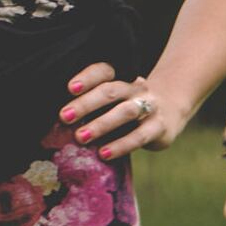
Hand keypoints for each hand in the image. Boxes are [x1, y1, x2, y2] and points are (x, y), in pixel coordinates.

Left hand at [61, 63, 185, 160]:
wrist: (170, 112)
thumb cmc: (127, 109)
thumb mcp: (112, 102)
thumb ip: (91, 107)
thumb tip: (55, 123)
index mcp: (121, 78)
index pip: (104, 71)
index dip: (88, 77)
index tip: (70, 88)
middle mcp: (135, 88)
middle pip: (111, 91)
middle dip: (86, 104)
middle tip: (65, 116)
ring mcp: (150, 106)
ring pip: (125, 112)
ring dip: (101, 124)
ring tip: (80, 137)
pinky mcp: (159, 127)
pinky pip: (140, 136)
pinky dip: (121, 145)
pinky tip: (104, 153)